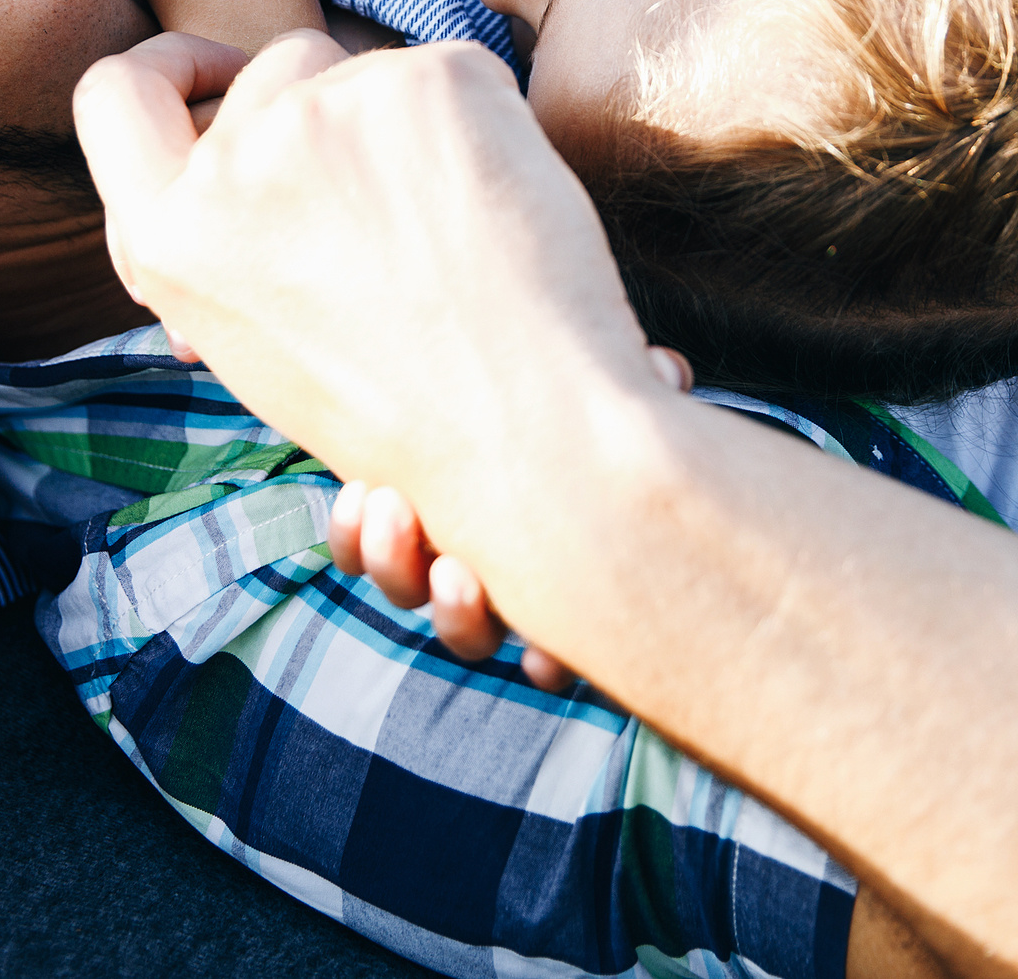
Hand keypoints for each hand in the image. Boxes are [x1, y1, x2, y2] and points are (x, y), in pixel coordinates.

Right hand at [74, 31, 663, 562]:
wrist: (529, 434)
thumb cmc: (410, 416)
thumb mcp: (260, 348)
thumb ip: (228, 249)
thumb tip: (225, 180)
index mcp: (168, 240)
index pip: (115, 94)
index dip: (169, 67)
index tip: (215, 74)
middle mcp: (227, 166)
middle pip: (270, 68)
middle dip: (325, 108)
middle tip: (396, 191)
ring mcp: (324, 111)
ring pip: (365, 68)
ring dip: (404, 119)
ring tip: (453, 227)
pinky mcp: (424, 80)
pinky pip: (450, 72)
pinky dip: (481, 123)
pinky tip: (501, 205)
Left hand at [325, 342, 693, 694]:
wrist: (496, 355)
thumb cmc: (578, 391)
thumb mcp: (620, 392)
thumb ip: (646, 390)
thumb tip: (666, 372)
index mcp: (556, 573)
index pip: (556, 651)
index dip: (550, 662)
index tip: (545, 655)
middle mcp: (494, 578)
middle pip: (468, 632)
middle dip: (459, 613)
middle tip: (453, 574)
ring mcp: (433, 547)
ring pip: (406, 590)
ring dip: (394, 565)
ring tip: (387, 509)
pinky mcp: (381, 512)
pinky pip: (354, 547)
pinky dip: (351, 536)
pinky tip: (357, 497)